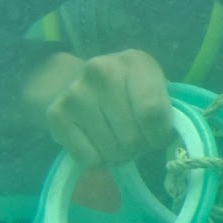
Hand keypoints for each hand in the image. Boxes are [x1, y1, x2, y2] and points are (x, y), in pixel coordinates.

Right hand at [23, 49, 173, 167]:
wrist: (81, 82)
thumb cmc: (131, 91)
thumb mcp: (156, 89)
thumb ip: (165, 111)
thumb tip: (165, 139)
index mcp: (135, 62)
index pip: (152, 113)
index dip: (159, 134)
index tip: (157, 134)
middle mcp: (101, 71)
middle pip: (132, 137)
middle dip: (139, 146)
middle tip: (135, 137)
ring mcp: (75, 92)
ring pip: (112, 152)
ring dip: (120, 155)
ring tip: (117, 137)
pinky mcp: (56, 114)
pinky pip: (89, 159)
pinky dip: (99, 160)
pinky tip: (97, 141)